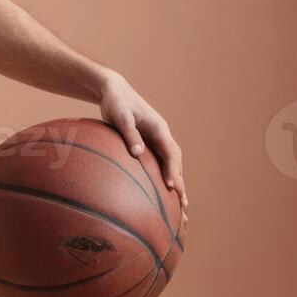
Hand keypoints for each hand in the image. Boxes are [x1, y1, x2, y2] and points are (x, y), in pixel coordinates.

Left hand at [97, 73, 188, 222]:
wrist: (113, 91)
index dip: (172, 170)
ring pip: (172, 163)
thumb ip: (130, 134)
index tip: (172, 187)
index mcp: (159, 128)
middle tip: (183, 205)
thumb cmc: (116, 102)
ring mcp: (158, 139)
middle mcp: (162, 134)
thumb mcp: (121, 116)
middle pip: (176, 162)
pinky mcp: (150, 142)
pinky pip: (162, 162)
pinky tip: (166, 190)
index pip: (170, 153)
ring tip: (181, 205)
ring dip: (177, 182)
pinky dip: (167, 175)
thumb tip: (138, 154)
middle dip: (180, 183)